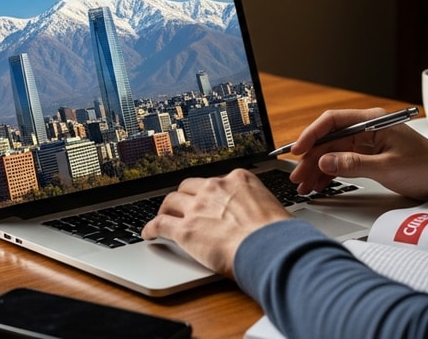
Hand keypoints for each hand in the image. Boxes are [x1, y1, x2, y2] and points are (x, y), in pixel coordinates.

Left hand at [141, 169, 291, 276]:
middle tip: (182, 207)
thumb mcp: (271, 207)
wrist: (271, 248)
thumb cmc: (278, 234)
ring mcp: (198, 207)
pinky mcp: (185, 230)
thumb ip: (256, 207)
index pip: (215, 181)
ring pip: (171, 201)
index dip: (207, 192)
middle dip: (184, 197)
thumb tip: (260, 220)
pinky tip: (149, 234)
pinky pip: (160, 224)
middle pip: (189, 186)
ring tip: (164, 217)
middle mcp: (216, 188)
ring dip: (166, 209)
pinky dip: (151, 228)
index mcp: (239, 179)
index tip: (206, 198)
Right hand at [288, 108, 427, 200]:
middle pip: (330, 140)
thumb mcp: (387, 167)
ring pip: (333, 152)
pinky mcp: (369, 156)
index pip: (333, 121)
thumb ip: (353, 164)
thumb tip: (324, 160)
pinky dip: (330, 173)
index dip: (312, 135)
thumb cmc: (425, 167)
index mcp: (373, 122)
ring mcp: (367, 143)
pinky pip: (343, 162)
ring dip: (318, 168)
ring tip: (304, 185)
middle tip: (298, 177)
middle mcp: (367, 129)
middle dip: (311, 158)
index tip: (297, 150)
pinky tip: (319, 184)